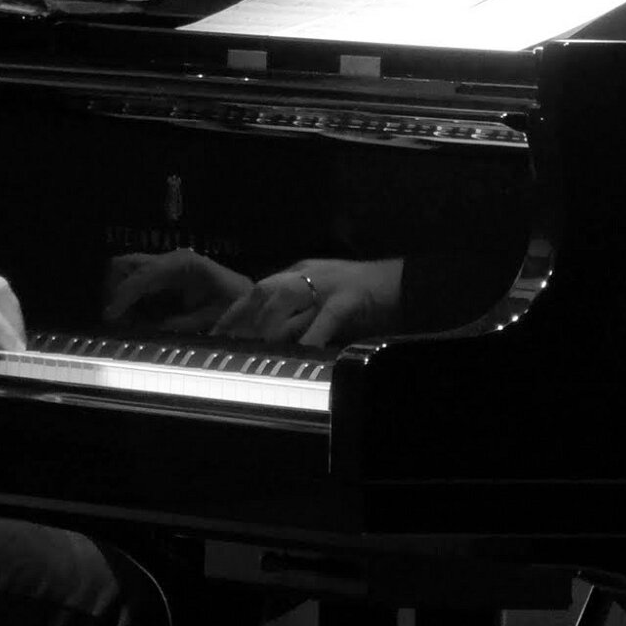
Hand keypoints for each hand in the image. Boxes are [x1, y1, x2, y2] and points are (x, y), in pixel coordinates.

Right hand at [103, 249, 252, 331]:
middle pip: (126, 264)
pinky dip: (129, 301)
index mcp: (184, 264)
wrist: (250, 302)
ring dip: (120, 296)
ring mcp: (166, 268)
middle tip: (114, 319)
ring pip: (126, 272)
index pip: (144, 275)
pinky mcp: (164, 279)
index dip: (124, 295)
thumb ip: (182, 323)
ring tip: (124, 322)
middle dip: (115, 290)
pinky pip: (137, 285)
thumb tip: (152, 328)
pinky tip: (133, 319)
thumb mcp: (212, 319)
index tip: (111, 317)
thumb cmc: (235, 308)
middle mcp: (171, 260)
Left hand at [212, 257, 403, 347]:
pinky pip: (324, 319)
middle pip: (263, 292)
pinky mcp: (350, 299)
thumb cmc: (367, 298)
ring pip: (286, 302)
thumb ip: (301, 314)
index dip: (235, 310)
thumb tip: (271, 339)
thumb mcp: (326, 301)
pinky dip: (310, 337)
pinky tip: (299, 354)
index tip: (215, 332)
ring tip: (251, 350)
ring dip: (266, 327)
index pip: (257, 289)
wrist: (409, 283)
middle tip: (223, 344)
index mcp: (301, 271)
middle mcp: (310, 273)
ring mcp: (329, 284)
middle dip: (240, 318)